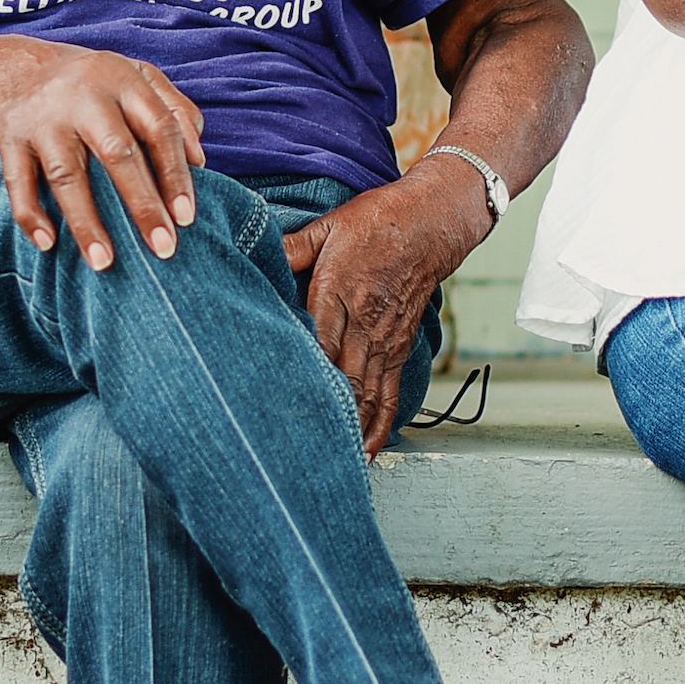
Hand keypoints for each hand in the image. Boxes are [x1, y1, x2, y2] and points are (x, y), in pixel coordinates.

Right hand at [0, 42, 206, 269]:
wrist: (16, 66)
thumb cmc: (93, 82)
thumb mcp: (138, 77)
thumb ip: (175, 109)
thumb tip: (199, 160)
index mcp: (122, 83)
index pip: (158, 128)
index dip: (175, 174)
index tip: (186, 218)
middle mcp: (83, 99)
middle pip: (117, 154)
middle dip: (142, 204)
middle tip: (163, 249)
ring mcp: (44, 120)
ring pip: (67, 175)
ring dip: (85, 221)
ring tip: (104, 262)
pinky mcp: (10, 138)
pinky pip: (18, 181)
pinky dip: (29, 213)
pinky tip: (47, 242)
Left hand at [284, 155, 490, 454]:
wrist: (432, 224)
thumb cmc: (376, 222)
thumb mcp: (329, 225)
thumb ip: (291, 248)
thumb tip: (252, 251)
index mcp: (339, 291)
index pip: (317, 340)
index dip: (302, 372)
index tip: (279, 401)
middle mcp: (364, 322)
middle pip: (341, 377)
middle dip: (321, 413)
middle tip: (296, 447)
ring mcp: (384, 339)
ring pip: (366, 393)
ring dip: (350, 428)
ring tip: (330, 461)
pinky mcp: (398, 348)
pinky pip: (389, 393)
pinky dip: (379, 424)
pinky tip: (366, 450)